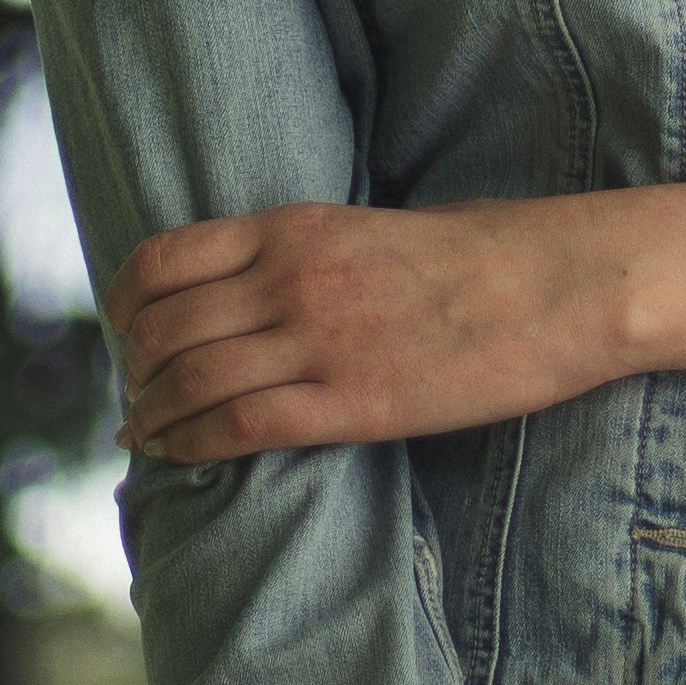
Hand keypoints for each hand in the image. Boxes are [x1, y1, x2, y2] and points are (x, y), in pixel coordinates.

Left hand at [112, 179, 685, 462]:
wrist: (560, 286)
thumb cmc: (487, 256)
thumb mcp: (379, 230)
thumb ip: (314, 254)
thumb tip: (272, 283)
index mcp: (296, 230)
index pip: (168, 259)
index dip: (128, 299)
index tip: (125, 326)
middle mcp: (291, 280)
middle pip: (166, 324)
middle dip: (137, 363)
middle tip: (135, 390)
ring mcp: (317, 341)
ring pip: (190, 378)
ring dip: (152, 411)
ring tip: (141, 432)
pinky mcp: (348, 402)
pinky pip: (238, 425)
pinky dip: (191, 443)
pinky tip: (176, 455)